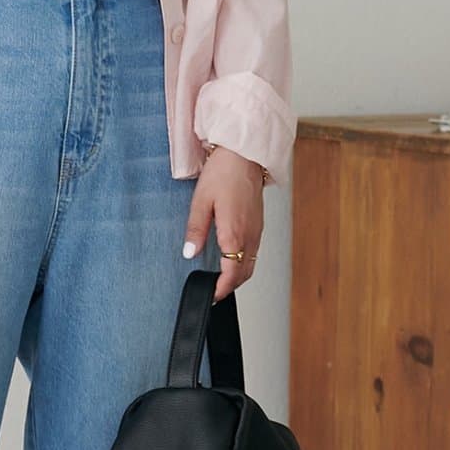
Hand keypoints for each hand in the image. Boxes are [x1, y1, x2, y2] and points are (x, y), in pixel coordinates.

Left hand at [183, 146, 265, 301]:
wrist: (245, 154)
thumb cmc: (224, 173)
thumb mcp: (201, 202)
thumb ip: (195, 231)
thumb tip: (190, 253)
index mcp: (235, 233)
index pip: (231, 273)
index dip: (221, 289)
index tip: (210, 295)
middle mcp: (250, 235)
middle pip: (244, 274)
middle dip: (229, 287)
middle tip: (213, 291)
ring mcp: (257, 230)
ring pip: (251, 264)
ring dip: (237, 276)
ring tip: (220, 279)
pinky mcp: (259, 224)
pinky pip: (254, 252)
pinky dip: (244, 263)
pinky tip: (231, 258)